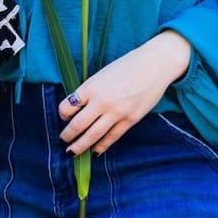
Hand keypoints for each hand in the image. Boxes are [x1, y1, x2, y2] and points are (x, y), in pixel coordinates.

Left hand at [58, 30, 191, 156]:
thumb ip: (90, 90)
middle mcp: (101, 101)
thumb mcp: (101, 74)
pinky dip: (102, 146)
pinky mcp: (130, 120)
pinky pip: (112, 137)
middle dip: (68, 135)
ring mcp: (116, 112)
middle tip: (63, 140)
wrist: (154, 65)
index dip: (62, 114)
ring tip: (72, 152)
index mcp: (91, 87)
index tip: (64, 117)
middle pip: (78, 125)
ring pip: (93, 135)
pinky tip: (95, 151)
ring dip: (81, 145)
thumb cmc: (126, 66)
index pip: (67, 106)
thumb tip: (78, 106)